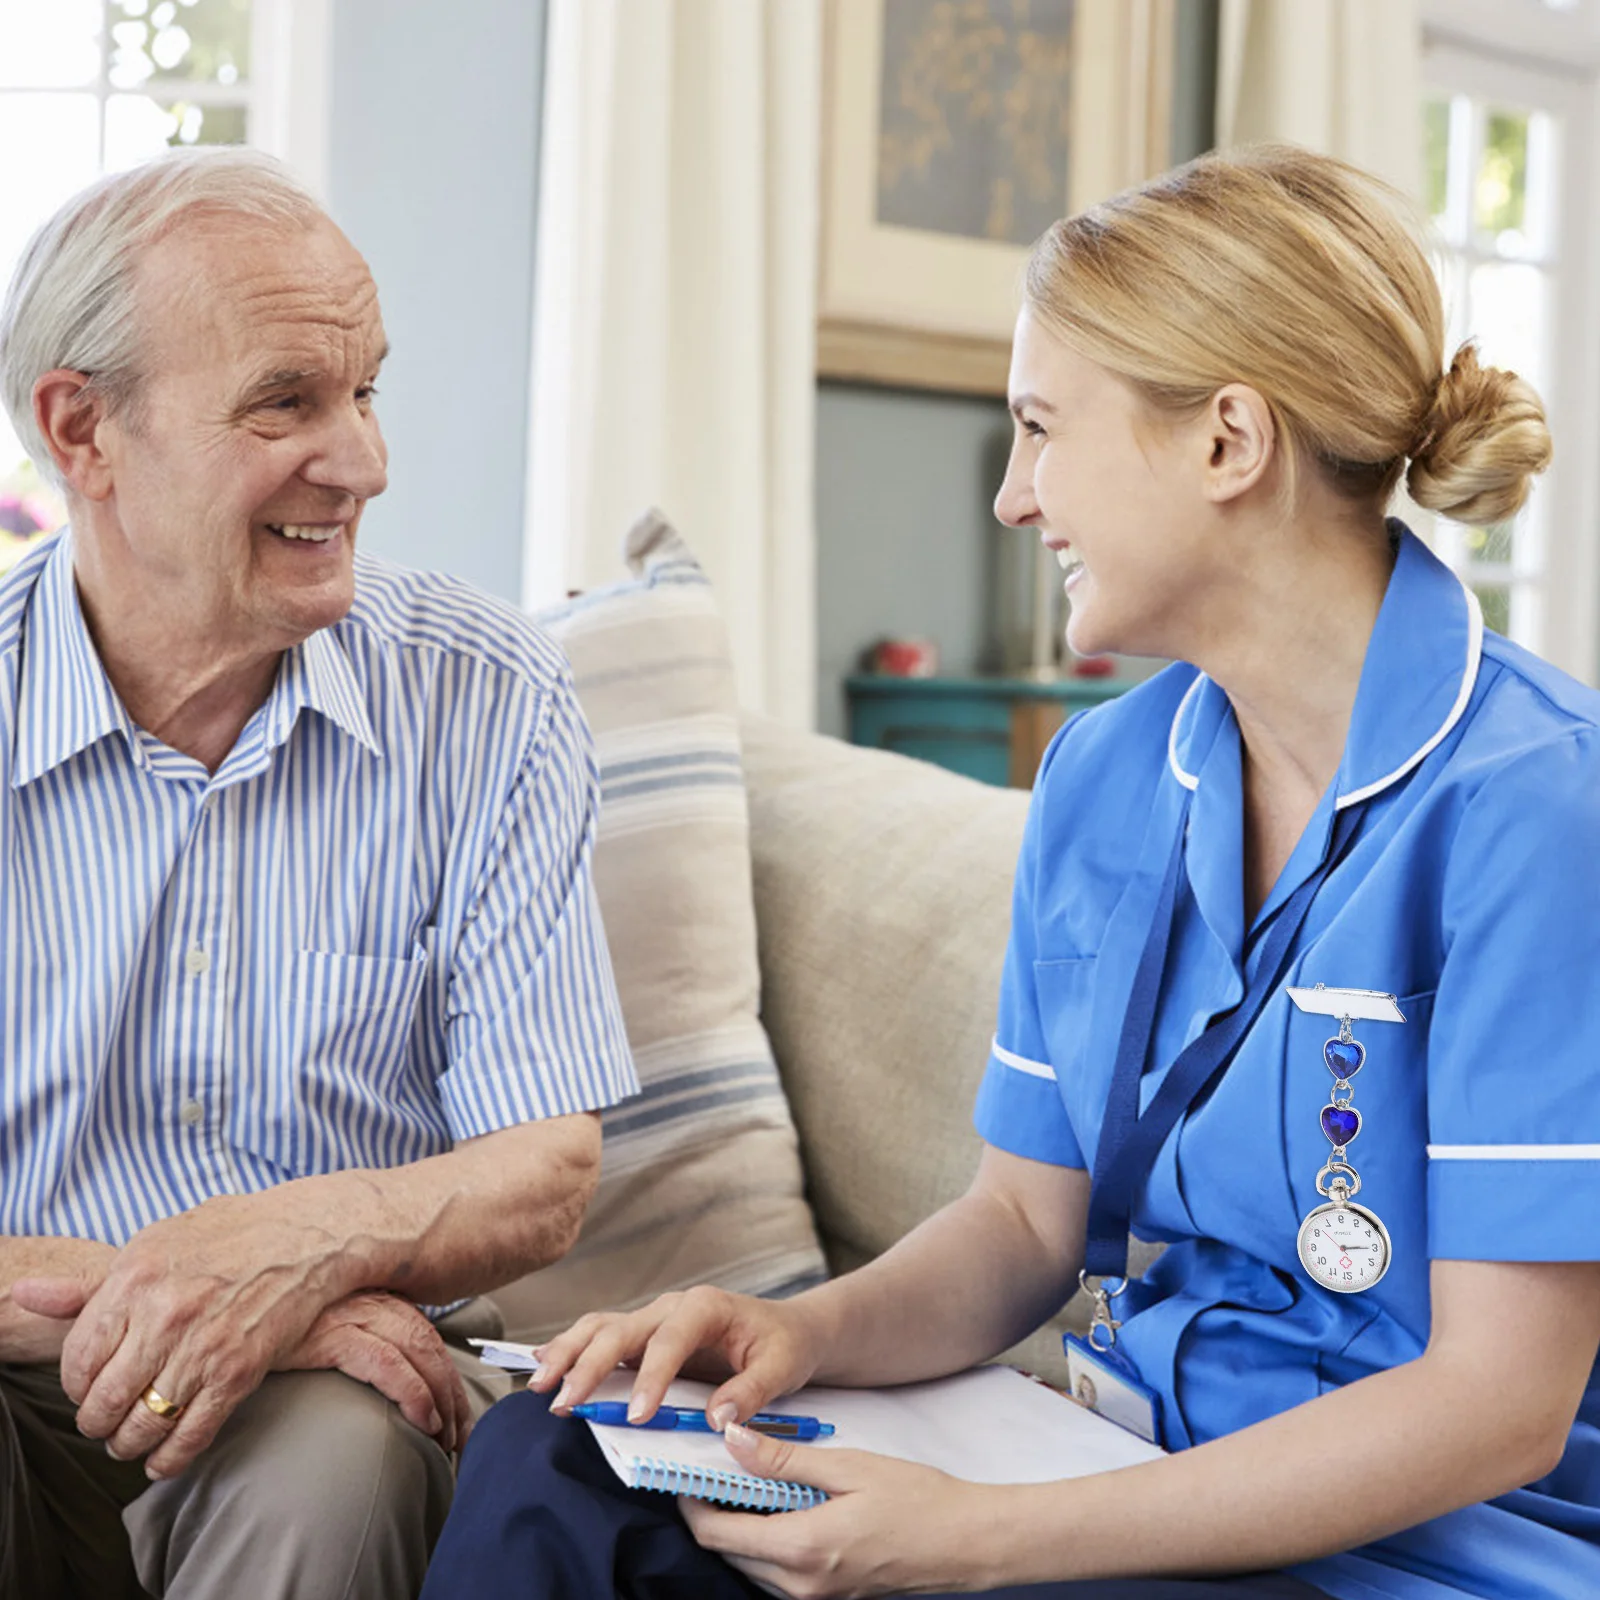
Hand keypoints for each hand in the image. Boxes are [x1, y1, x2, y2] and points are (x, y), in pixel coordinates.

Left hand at [12, 1192, 350, 1477]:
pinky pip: (189, 1436)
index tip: (89, 1388)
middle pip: (102, 1402)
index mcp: (134, 1280)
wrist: (306, 1235)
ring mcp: (202, 1348)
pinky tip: (162, 1459)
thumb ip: (90, 1283)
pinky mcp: (238, 1373)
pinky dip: (169, 1460)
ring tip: (131, 1438)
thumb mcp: (154, 1244)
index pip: (77, 1361)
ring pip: (141, 1427)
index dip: (76, 1385)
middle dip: (97, 1422)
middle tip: (105, 1421)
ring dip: (128, 1445)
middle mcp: (163, 1316)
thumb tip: (24, 1295)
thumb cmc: (228, 1234)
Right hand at [279, 1290, 472, 1452]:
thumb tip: (378, 1382)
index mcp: (369, 1296)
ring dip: (440, 1397)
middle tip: (461, 1438)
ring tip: (445, 1439)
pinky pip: (386, 1364)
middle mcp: (366, 1298)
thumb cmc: (264, 1324)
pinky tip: (423, 1420)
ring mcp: (349, 1312)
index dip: (446, 1375)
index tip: (458, 1416)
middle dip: (452, 1392)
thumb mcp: (312, 1328)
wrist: (220, 1314)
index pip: (424, 1335)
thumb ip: (346, 1342)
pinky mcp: (328, 1332)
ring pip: (418, 1351)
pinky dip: (413, 1391)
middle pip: (429, 1344)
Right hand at [531, 1286, 822, 1428]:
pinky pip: (601, 1335)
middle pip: (620, 1328)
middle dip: (589, 1364)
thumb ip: (752, 1391)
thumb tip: (719, 1420)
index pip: (669, 1339)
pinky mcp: (643, 1337)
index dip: (650, 1377)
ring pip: (600, 1326)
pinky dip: (570, 1347)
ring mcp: (653, 1320)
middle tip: (564, 1401)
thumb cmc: (784, 1345)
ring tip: (540, 1385)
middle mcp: (671, 1307)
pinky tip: (541, 1363)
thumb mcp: (782, 1367)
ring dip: (567, 1353)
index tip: (636, 1416)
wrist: (787, 1330)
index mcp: (705, 1307)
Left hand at [681, 1425, 1002, 1598]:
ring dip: (740, 1529)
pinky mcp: (829, 1599)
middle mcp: (801, 1585)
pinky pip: (777, 1575)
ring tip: (751, 1483)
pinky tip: (783, 1509)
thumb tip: (732, 1441)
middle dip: (712, 1514)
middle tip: (715, 1469)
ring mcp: (815, 1599)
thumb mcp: (848, 1466)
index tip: (685, 1472)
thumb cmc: (916, 1498)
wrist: (966, 1542)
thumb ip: (785, 1460)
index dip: (691, 1503)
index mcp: (802, 1548)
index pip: (717, 1534)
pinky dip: (766, 1544)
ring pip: (749, 1566)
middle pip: (728, 1553)